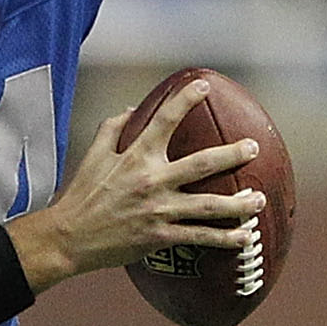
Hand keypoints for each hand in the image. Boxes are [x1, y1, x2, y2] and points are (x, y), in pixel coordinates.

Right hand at [28, 84, 265, 280]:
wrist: (68, 239)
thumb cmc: (80, 195)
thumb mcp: (92, 156)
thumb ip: (113, 127)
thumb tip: (135, 108)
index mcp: (135, 157)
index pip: (164, 120)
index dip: (185, 100)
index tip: (204, 87)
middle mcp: (151, 181)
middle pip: (203, 163)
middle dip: (233, 154)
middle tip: (253, 148)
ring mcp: (158, 210)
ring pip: (209, 205)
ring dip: (239, 203)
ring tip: (258, 199)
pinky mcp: (159, 236)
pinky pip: (199, 236)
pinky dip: (224, 238)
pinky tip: (244, 237)